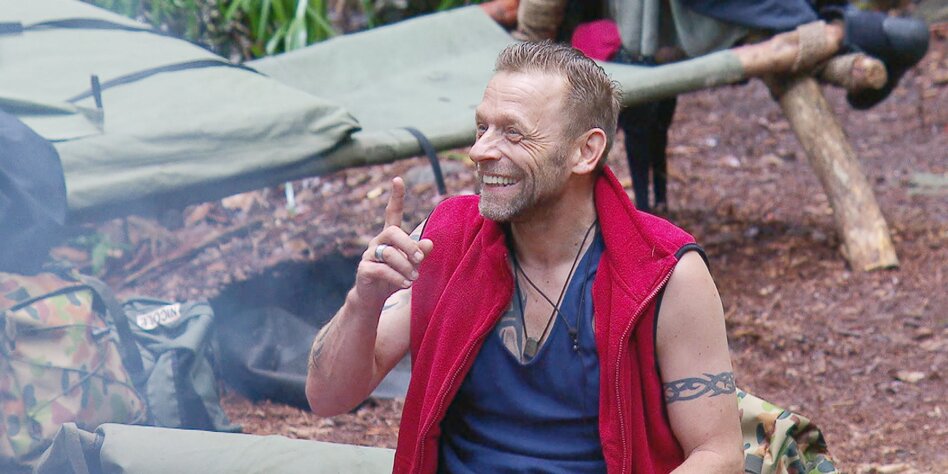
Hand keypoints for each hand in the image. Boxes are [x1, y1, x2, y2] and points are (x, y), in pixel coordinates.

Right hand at [354, 177, 433, 309]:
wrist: (373, 297)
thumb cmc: (395, 276)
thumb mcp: (411, 265)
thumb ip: (419, 253)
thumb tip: (430, 243)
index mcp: (390, 237)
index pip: (392, 212)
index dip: (396, 197)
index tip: (398, 179)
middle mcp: (378, 241)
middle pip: (392, 232)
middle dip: (409, 245)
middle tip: (420, 259)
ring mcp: (369, 254)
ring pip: (389, 254)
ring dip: (406, 267)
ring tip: (414, 278)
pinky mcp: (364, 269)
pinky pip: (381, 269)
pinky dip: (396, 278)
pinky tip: (406, 284)